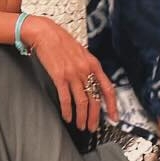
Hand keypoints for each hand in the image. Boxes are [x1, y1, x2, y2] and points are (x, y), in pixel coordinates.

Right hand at [20, 15, 117, 132]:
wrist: (45, 33)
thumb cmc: (61, 41)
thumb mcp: (81, 52)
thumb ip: (88, 67)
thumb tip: (92, 82)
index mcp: (93, 64)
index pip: (107, 88)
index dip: (112, 105)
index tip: (114, 117)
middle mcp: (85, 70)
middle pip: (95, 99)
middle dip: (95, 117)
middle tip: (93, 127)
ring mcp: (73, 74)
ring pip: (82, 102)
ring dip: (82, 117)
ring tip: (81, 126)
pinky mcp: (59, 77)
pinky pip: (66, 99)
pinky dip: (67, 111)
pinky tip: (67, 117)